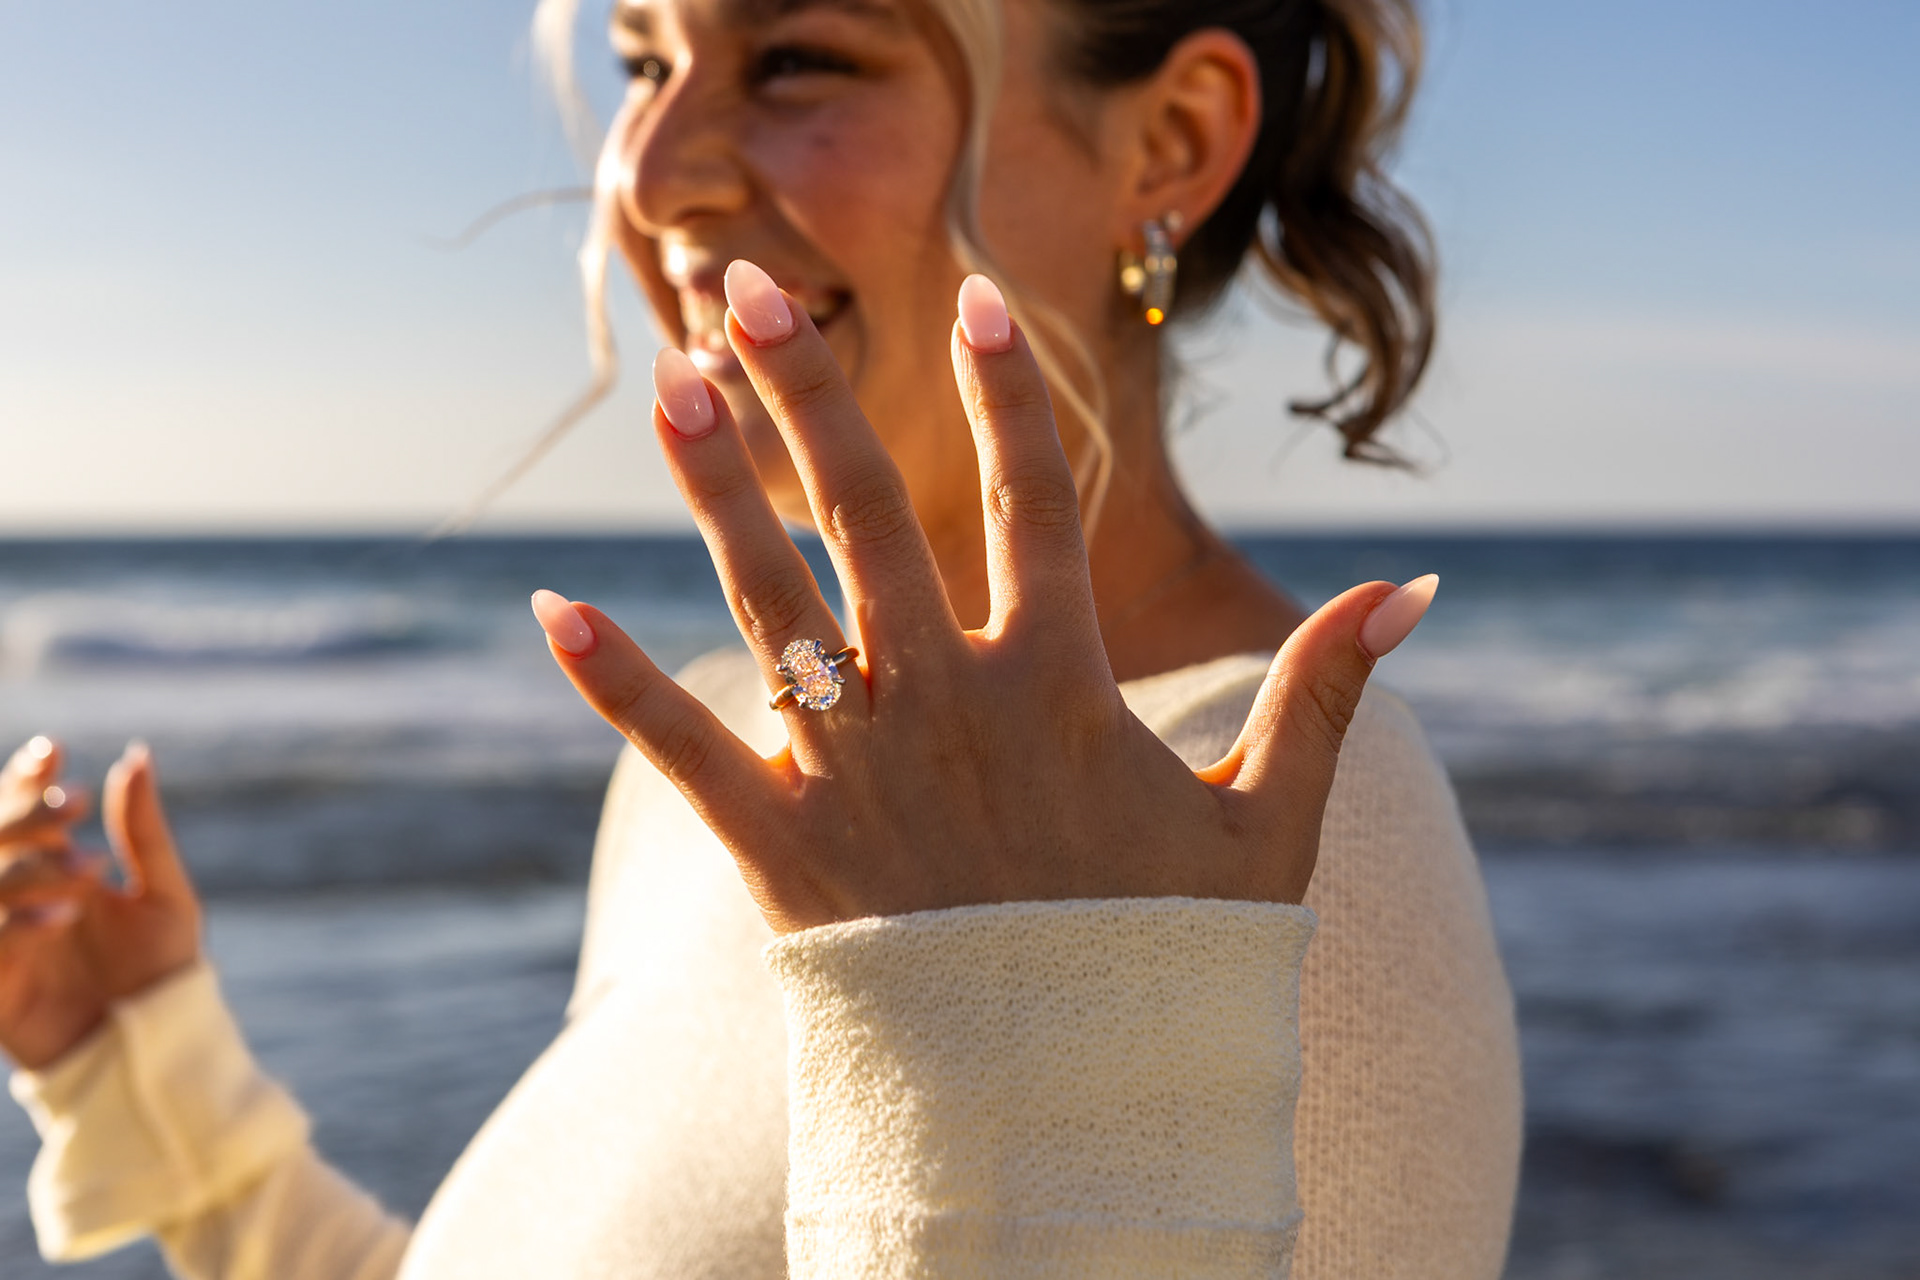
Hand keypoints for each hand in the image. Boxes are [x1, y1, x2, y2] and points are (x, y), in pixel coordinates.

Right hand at [0, 741, 202, 1069]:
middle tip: (75, 808)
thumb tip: (136, 756)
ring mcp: (4, 937)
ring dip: (29, 868)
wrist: (157, 1045)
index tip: (53, 752)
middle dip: (25, 813)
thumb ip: (143, 830)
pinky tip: (61, 919)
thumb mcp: (164, 894)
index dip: (29, 778)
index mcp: (60, 868)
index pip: (28, 810)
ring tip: (90, 873)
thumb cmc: (164, 969)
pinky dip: (15, 924)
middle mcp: (22, 896)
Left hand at [532, 264, 1434, 933]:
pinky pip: (687, 752)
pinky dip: (616, 682)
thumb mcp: (1271, 827)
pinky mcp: (782, 852)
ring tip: (670, 384)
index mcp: (1060, 688)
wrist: (1074, 1118)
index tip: (973, 303)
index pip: (1033, 503)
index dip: (1006, 397)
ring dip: (715, 487)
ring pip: (773, 601)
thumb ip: (1328, 696)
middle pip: (871, 515)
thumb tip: (1418, 590)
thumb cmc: (1172, 966)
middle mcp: (947, 708)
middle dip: (812, 392)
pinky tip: (551, 607)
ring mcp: (857, 774)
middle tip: (754, 288)